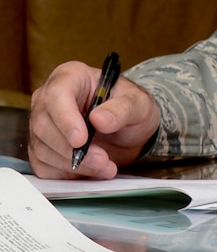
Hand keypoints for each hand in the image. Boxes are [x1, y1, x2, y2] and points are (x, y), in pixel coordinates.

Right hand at [27, 63, 160, 179]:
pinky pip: (44, 166)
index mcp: (71, 77)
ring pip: (42, 149)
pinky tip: (90, 171)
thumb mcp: (138, 103)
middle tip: (102, 159)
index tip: (81, 139)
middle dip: (71, 148)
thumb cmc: (130, 108)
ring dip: (73, 164)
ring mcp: (43, 125)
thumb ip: (122, 108)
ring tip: (105, 166)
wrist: (130, 129)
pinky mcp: (43, 149)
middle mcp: (49, 100)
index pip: (56, 94)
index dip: (65, 118)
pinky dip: (66, 174)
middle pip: (43, 125)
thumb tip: (100, 119)